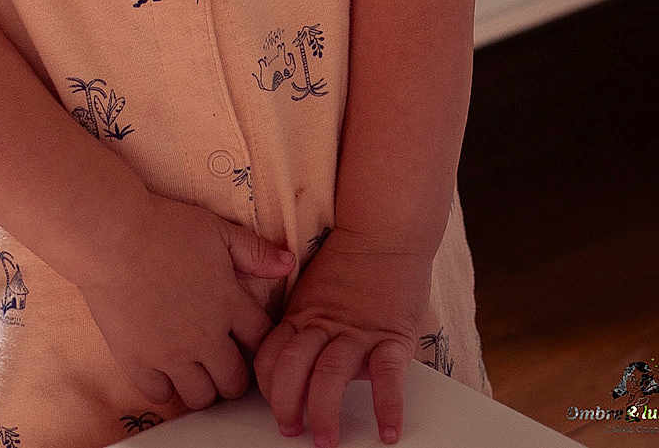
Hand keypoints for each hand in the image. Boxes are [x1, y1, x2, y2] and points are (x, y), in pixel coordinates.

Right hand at [77, 192, 296, 412]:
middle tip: (224, 360)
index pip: (261, 341)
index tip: (248, 337)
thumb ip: (254, 250)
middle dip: (235, 374)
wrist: (111, 237)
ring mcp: (171, 354)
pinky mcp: (138, 362)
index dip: (259, 342)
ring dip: (204, 387)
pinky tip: (165, 369)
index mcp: (228, 304)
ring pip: (201, 397)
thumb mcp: (216, 230)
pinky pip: (161, 396)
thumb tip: (289, 263)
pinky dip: (166, 388)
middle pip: (235, 380)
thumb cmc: (164, 227)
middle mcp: (205, 337)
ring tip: (197, 369)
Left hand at [253, 229, 433, 446]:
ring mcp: (358, 330)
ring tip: (326, 439)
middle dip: (287, 405)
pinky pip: (387, 375)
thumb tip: (287, 369)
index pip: (270, 356)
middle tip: (291, 431)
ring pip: (330, 374)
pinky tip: (387, 431)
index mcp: (301, 315)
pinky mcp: (391, 334)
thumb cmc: (348, 265)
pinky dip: (387, 406)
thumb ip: (300, 325)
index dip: (267, 387)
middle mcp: (324, 324)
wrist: (384, 231)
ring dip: (324, 412)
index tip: (273, 409)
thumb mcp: (310, 292)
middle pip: (292, 367)